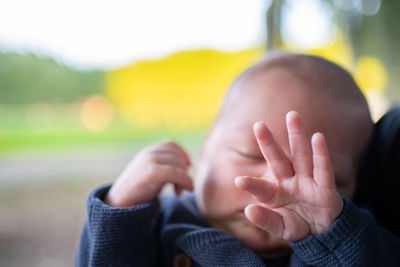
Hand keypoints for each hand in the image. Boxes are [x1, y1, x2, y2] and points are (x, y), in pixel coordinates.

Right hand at [105, 141, 192, 206]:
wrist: (118, 204)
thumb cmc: (137, 192)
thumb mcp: (150, 174)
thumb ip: (164, 167)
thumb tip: (187, 165)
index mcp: (148, 152)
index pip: (171, 145)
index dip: (183, 155)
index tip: (187, 169)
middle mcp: (149, 154)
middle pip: (177, 155)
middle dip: (184, 170)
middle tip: (181, 187)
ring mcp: (150, 161)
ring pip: (179, 164)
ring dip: (185, 178)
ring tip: (178, 192)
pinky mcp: (152, 172)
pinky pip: (176, 173)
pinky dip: (186, 181)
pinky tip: (184, 191)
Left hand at [235, 111, 342, 240]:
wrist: (323, 233)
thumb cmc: (297, 225)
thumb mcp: (280, 227)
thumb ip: (265, 220)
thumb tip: (249, 210)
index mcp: (276, 192)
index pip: (262, 188)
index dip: (252, 184)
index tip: (238, 181)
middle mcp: (290, 182)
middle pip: (278, 160)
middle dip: (269, 143)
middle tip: (259, 125)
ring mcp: (308, 183)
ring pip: (301, 156)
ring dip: (297, 136)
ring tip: (292, 115)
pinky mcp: (326, 188)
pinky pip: (323, 170)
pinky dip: (321, 155)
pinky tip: (318, 137)